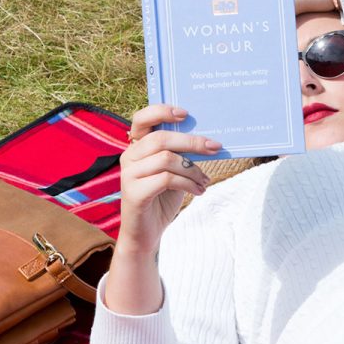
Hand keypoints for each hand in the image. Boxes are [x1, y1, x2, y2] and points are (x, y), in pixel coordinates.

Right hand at [117, 104, 221, 257]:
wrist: (146, 232)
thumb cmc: (162, 198)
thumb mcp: (173, 171)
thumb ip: (180, 154)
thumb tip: (208, 139)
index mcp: (136, 147)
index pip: (142, 119)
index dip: (162, 111)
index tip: (185, 114)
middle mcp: (129, 157)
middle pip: (161, 139)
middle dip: (192, 141)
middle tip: (215, 147)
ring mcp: (129, 175)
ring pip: (167, 159)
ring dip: (193, 169)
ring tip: (204, 180)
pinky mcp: (134, 193)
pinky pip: (167, 179)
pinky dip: (188, 183)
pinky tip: (199, 190)